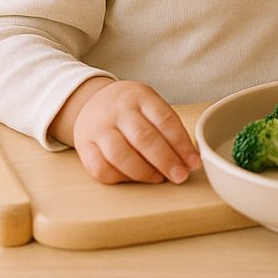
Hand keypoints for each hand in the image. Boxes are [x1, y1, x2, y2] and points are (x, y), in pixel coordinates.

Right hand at [53, 78, 200, 184]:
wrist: (93, 100)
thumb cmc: (131, 107)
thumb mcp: (151, 104)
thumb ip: (167, 126)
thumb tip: (189, 156)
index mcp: (141, 97)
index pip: (165, 120)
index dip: (182, 144)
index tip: (194, 161)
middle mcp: (119, 111)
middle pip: (144, 138)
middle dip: (166, 160)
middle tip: (180, 176)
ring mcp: (99, 128)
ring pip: (120, 155)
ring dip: (144, 172)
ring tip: (159, 179)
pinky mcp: (84, 146)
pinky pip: (99, 168)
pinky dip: (119, 178)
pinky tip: (133, 180)